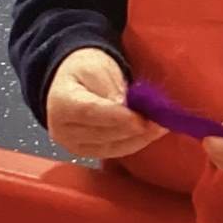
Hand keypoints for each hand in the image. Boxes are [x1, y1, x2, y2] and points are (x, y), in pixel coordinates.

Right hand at [45, 48, 161, 160]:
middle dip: (134, 128)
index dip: (116, 117)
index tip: (140, 118)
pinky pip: (116, 151)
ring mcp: (74, 145)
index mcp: (61, 103)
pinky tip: (151, 133)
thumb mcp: (97, 69)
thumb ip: (110, 89)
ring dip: (140, 138)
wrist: (73, 82)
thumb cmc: (86, 70)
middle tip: (160, 119)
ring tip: (161, 126)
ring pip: (112, 146)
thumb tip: (126, 109)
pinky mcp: (88, 153)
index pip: (89, 112)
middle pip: (103, 133)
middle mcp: (62, 130)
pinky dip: (136, 142)